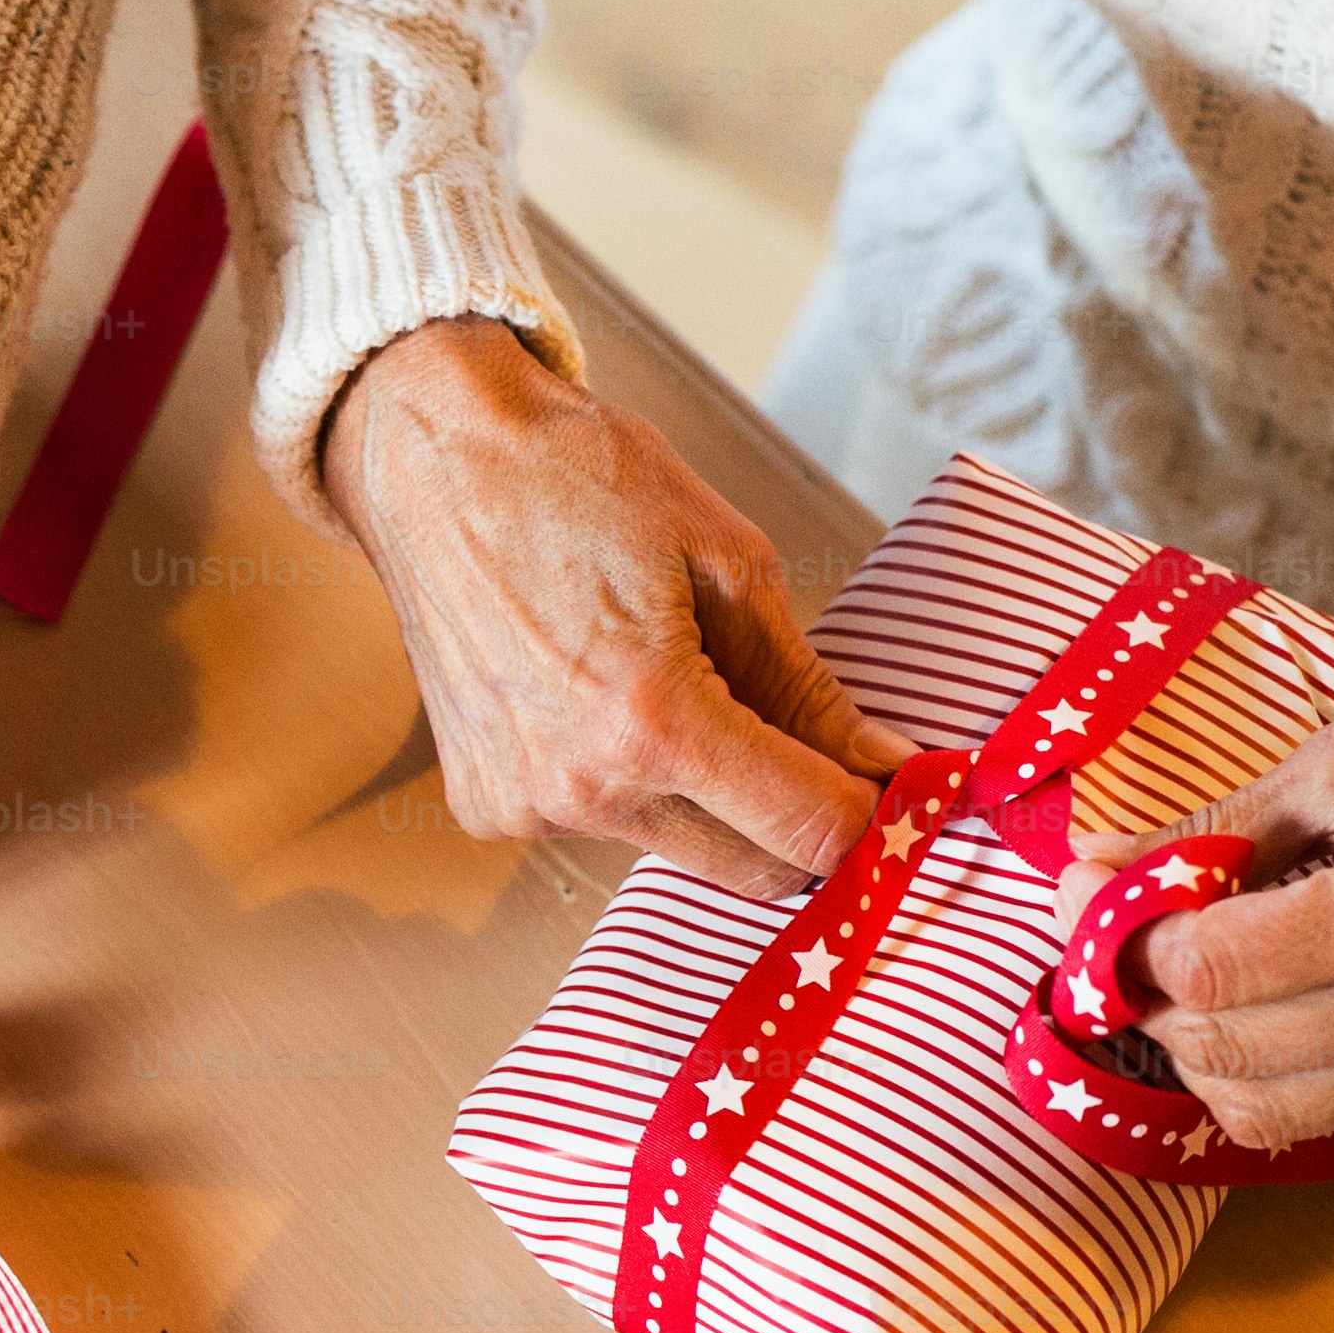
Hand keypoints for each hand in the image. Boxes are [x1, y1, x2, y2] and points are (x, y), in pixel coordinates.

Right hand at [321, 315, 912, 896]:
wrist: (434, 460)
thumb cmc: (578, 480)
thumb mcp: (729, 562)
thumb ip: (807, 687)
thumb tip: (880, 764)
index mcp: (650, 720)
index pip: (810, 834)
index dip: (877, 816)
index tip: (899, 785)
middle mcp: (580, 788)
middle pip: (755, 873)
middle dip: (803, 820)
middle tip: (819, 748)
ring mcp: (525, 808)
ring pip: (680, 848)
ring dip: (712, 798)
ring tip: (683, 687)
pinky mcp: (487, 807)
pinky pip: (602, 825)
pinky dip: (632, 782)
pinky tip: (603, 698)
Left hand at [1066, 648, 1333, 1147]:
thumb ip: (1215, 829)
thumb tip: (1096, 867)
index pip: (1211, 967)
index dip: (1123, 934)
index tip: (1091, 890)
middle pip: (1223, 1048)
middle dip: (1145, 993)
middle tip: (1124, 929)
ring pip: (1263, 1109)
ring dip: (1196, 1048)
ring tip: (1189, 971)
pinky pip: (1325, 1116)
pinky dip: (1264, 1075)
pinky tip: (1256, 1004)